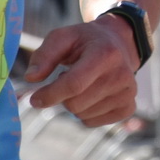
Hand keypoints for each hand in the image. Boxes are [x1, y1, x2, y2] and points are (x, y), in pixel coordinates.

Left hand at [22, 14, 141, 126]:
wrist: (119, 43)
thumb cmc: (85, 41)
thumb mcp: (63, 37)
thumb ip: (44, 55)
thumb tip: (31, 78)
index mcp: (105, 54)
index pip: (74, 85)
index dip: (50, 95)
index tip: (34, 99)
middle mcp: (122, 75)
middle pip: (75, 104)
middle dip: (62, 96)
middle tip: (66, 78)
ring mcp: (128, 93)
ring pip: (82, 115)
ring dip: (74, 103)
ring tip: (82, 84)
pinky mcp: (128, 107)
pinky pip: (92, 122)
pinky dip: (84, 112)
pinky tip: (90, 95)